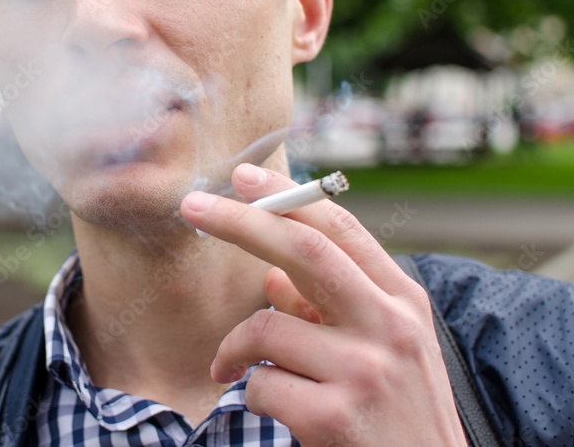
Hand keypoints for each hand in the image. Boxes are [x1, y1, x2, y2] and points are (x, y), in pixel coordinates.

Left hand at [179, 164, 467, 446]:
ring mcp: (365, 374)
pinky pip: (260, 385)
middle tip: (191, 204)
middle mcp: (390, 329)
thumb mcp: (382, 350)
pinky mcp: (334, 419)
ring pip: (266, 327)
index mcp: (403, 302)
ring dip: (235, 345)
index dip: (287, 198)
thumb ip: (330, 307)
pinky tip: (273, 409)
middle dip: (241, 221)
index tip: (243, 176)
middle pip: (304, 252)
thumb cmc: (396, 414)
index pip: (340, 231)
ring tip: (231, 365)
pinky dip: (250, 392)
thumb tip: (270, 273)